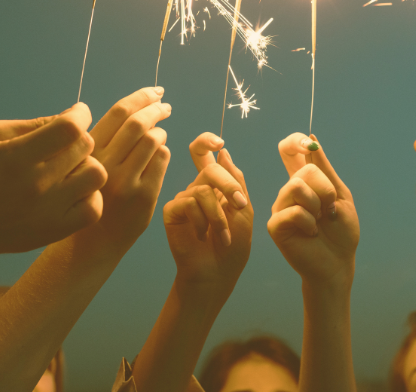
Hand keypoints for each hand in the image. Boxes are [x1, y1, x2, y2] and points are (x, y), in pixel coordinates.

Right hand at [0, 103, 105, 261]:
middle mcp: (35, 185)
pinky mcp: (56, 230)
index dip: (80, 115)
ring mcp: (48, 211)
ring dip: (86, 166)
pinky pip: (94, 207)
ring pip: (96, 174)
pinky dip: (89, 196)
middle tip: (64, 146)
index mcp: (16, 158)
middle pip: (85, 147)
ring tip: (69, 170)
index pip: (69, 129)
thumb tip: (72, 116)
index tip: (78, 113)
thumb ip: (34, 123)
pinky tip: (73, 192)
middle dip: (78, 139)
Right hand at [87, 87, 170, 249]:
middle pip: (139, 123)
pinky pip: (162, 159)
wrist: (94, 241)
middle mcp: (104, 165)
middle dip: (156, 108)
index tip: (155, 91)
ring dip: (160, 131)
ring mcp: (125, 181)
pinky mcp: (144, 196)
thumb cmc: (94, 194)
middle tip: (166, 105)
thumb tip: (136, 106)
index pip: (118, 112)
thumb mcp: (88, 163)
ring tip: (159, 133)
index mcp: (88, 152)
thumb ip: (106, 138)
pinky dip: (164, 150)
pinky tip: (158, 154)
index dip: (141, 96)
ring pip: (153, 139)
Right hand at [163, 133, 252, 292]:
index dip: (206, 141)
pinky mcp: (171, 211)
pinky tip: (202, 236)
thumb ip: (236, 181)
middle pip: (209, 168)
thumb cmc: (233, 246)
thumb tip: (223, 152)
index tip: (219, 143)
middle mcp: (197, 188)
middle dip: (228, 186)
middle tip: (240, 206)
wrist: (217, 274)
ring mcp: (183, 199)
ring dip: (218, 215)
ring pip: (202, 189)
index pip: (204, 154)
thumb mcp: (244, 210)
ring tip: (222, 235)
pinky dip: (202, 220)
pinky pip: (188, 203)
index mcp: (215, 185)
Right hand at [267, 133, 359, 286]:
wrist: (339, 262)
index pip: (288, 151)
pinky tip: (311, 233)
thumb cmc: (341, 231)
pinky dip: (310, 222)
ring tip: (319, 222)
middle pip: (304, 170)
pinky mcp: (275, 225)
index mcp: (303, 181)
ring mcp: (280, 207)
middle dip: (325, 190)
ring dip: (318, 206)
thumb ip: (326, 169)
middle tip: (329, 210)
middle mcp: (288, 191)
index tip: (307, 144)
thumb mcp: (340, 195)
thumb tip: (313, 140)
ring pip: (297, 186)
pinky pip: (294, 211)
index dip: (294, 141)